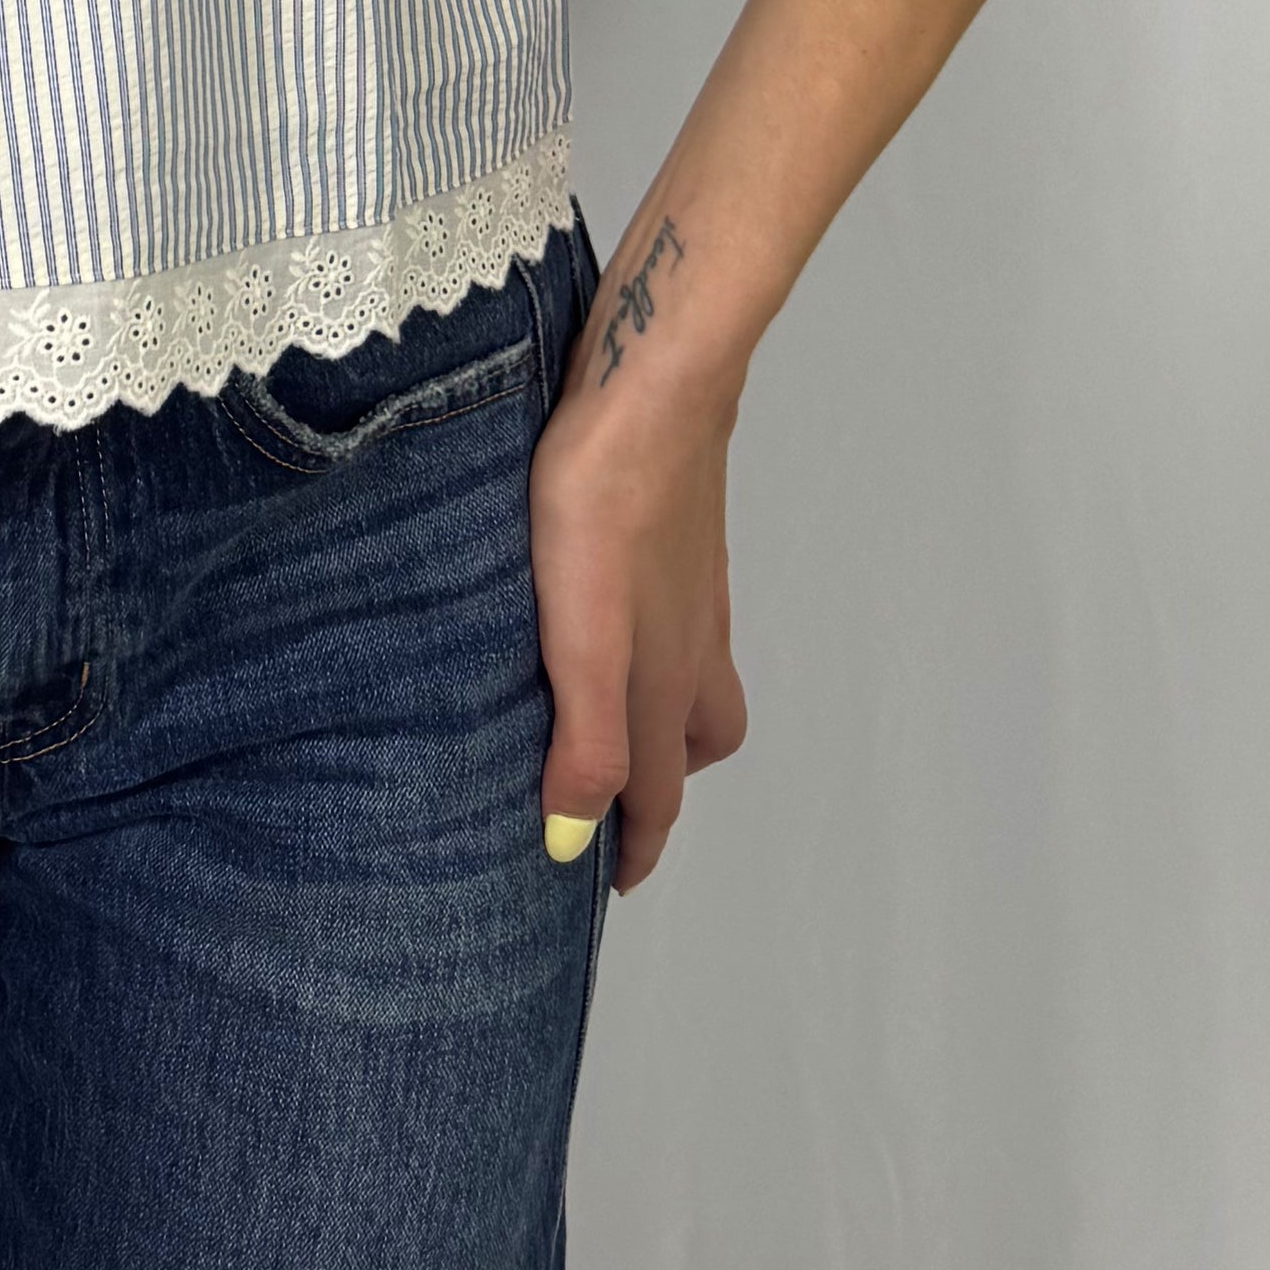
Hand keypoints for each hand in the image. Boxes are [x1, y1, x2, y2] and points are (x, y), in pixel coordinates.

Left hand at [528, 319, 750, 895]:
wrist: (652, 388)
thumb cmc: (606, 506)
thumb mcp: (582, 639)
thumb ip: (588, 741)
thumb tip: (573, 837)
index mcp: (668, 682)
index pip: (660, 792)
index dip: (637, 845)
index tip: (611, 882)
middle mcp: (693, 643)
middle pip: (697, 739)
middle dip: (663, 780)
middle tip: (608, 793)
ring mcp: (693, 586)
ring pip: (693, 673)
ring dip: (660, 707)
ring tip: (598, 704)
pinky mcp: (678, 536)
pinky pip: (675, 614)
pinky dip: (650, 639)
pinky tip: (603, 604)